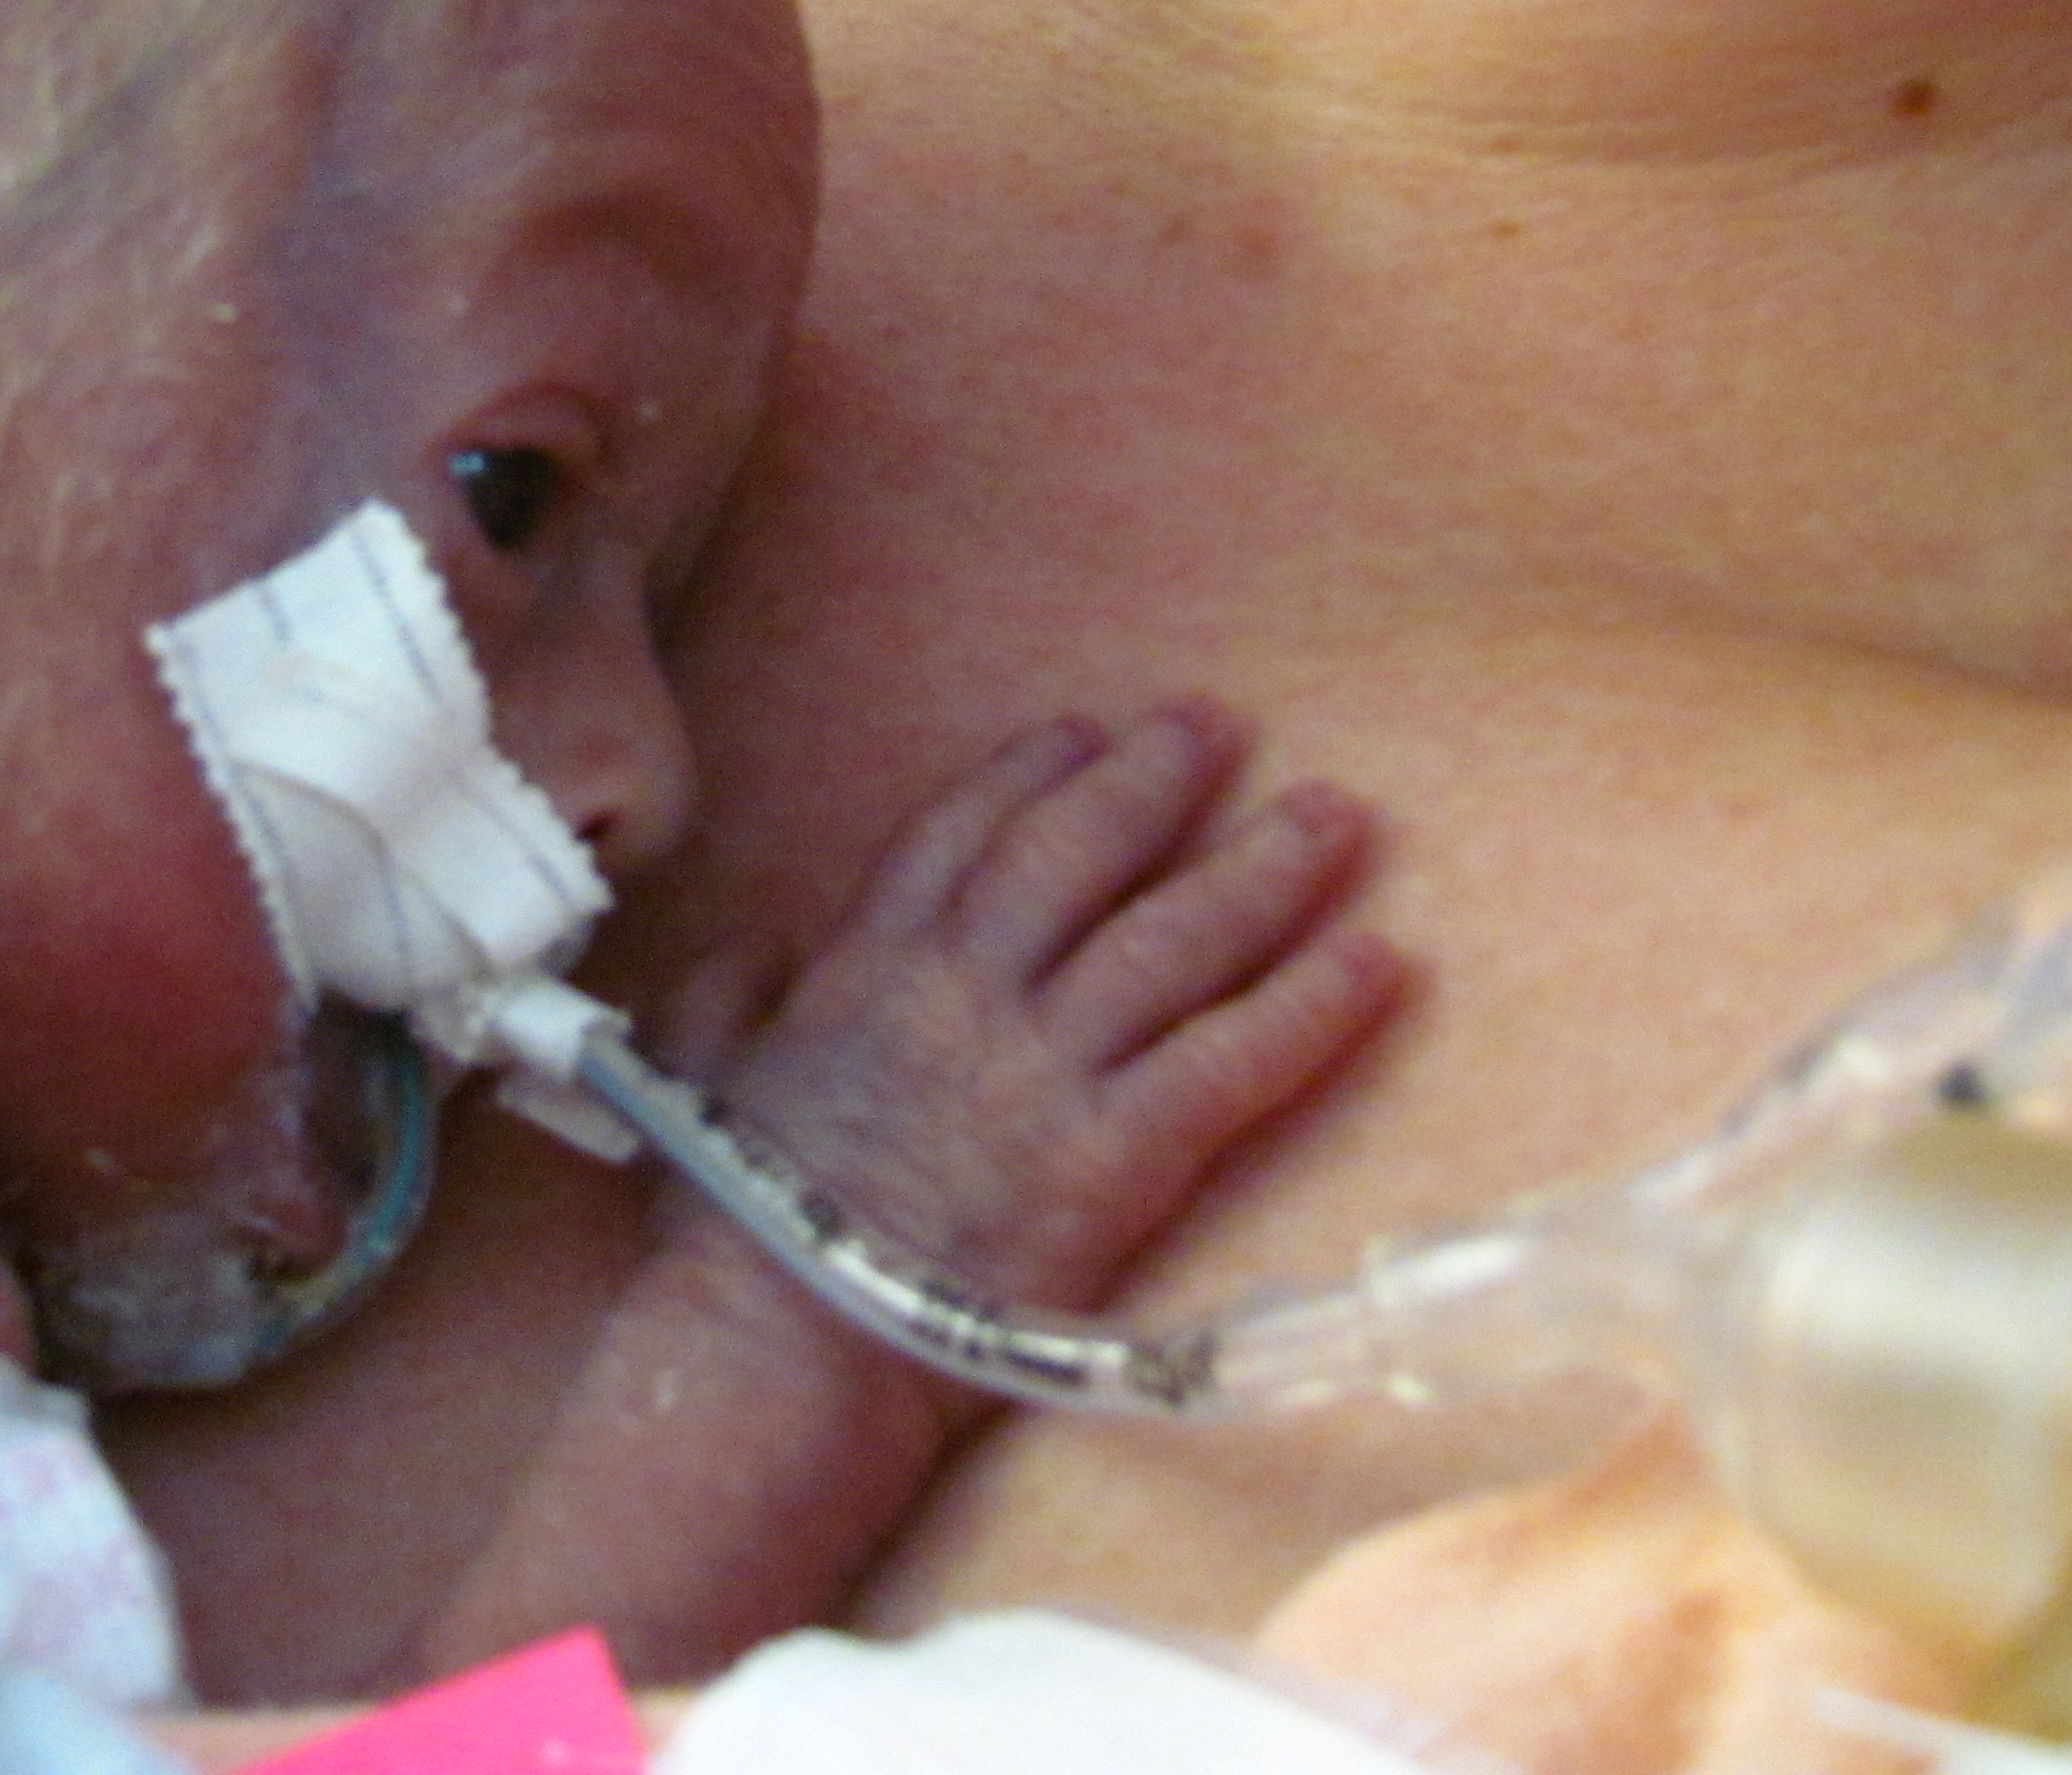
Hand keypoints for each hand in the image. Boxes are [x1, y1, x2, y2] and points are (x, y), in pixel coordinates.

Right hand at [701, 698, 1398, 1327]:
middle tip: (1221, 725)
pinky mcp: (1110, 1158)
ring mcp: (1042, 1071)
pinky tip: (1378, 961)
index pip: (962, 837)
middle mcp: (965, 994)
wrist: (781, 1345)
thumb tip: (765, 947)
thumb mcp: (694, 1080)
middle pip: (1080, 856)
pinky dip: (1311, 1005)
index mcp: (865, 970)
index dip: (1031, 774)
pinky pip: (1231, 1061)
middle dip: (1154, 780)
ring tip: (1334, 814)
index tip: (1084, 729)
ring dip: (1262, 868)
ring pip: (1172, 939)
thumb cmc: (733, 1234)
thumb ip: (729, 994)